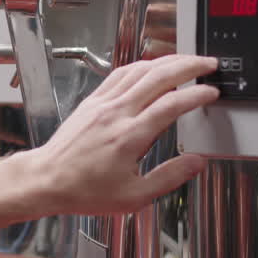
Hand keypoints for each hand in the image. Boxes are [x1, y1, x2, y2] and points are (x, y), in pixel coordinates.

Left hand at [25, 54, 218, 216]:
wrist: (46, 181)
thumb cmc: (84, 190)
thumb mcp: (134, 196)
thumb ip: (169, 177)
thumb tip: (196, 163)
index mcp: (130, 136)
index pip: (172, 104)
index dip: (196, 95)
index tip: (211, 92)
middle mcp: (116, 113)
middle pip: (158, 76)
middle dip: (188, 65)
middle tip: (208, 64)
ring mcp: (102, 104)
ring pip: (139, 69)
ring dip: (166, 61)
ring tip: (185, 60)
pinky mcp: (91, 102)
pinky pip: (119, 74)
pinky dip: (140, 65)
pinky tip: (150, 67)